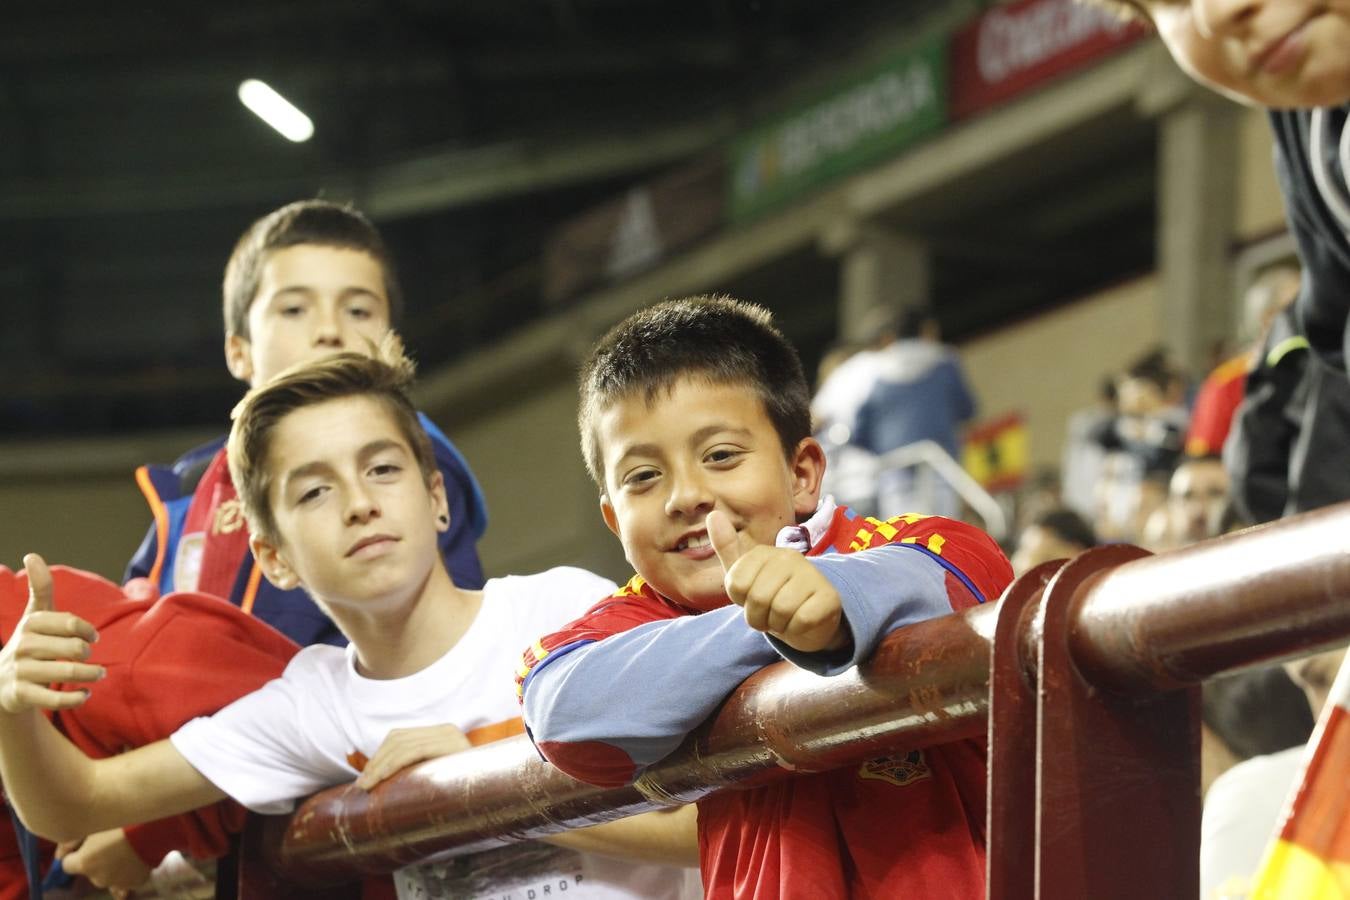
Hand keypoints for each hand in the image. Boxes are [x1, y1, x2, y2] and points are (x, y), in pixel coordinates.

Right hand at [0, 554, 102, 713]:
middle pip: (73, 648)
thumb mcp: (34, 615)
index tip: (94, 636)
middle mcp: (23, 646)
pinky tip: (85, 694)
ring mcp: (20, 671)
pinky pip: (55, 699)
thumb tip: (31, 555)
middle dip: (88, 653)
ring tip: (99, 674)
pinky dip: (76, 698)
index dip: (88, 630)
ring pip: (67, 673)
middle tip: (91, 656)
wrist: (0, 681)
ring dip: (91, 674)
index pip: (71, 622)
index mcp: (31, 623)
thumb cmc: (29, 642)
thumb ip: (40, 588)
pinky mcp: (20, 695)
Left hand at [57, 828, 151, 896]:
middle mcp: (98, 878)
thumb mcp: (92, 824)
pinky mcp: (136, 882)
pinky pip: (126, 880)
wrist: (155, 826)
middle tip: (108, 841)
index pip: (67, 865)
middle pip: (89, 870)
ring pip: (108, 876)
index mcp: (85, 863)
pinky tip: (135, 858)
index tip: (84, 844)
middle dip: (95, 859)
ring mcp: (118, 882)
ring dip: (111, 866)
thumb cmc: (121, 821)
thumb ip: (69, 842)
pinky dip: (128, 872)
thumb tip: (58, 856)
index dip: (74, 853)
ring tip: (125, 848)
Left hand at [355, 724, 471, 789]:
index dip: (378, 756)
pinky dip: (393, 764)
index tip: (365, 778)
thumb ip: (420, 769)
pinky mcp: (453, 747)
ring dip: (379, 766)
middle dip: (375, 762)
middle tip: (362, 786)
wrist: (497, 795)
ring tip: (367, 786)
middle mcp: (447, 730)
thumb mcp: (439, 775)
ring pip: (403, 745)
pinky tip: (381, 778)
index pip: (400, 737)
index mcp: (442, 733)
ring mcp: (451, 737)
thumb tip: (381, 780)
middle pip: (398, 739)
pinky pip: (414, 752)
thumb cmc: (465, 792)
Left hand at [706, 511, 848, 652]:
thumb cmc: (774, 595)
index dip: (741, 601)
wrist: (810, 619)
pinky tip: (801, 622)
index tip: (753, 599)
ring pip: (780, 610)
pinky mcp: (829, 597)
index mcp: (766, 552)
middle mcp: (791, 557)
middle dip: (758, 617)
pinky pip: (801, 620)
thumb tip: (713, 514)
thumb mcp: (745, 575)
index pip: (737, 584)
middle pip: (757, 598)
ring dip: (778, 625)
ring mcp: (812, 575)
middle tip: (769, 615)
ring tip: (784, 618)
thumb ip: (727, 548)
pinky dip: (796, 629)